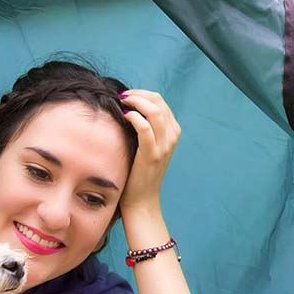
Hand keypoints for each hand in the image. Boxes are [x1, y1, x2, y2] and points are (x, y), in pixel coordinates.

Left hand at [119, 89, 181, 212]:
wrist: (142, 199)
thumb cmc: (139, 171)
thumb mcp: (148, 145)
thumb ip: (145, 127)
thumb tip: (127, 105)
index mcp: (172, 132)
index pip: (160, 101)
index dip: (142, 94)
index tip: (126, 96)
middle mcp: (172, 137)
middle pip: (158, 102)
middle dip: (138, 95)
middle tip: (121, 97)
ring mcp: (164, 146)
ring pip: (154, 111)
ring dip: (136, 102)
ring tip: (122, 104)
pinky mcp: (152, 155)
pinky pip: (145, 128)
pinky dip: (134, 117)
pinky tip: (124, 117)